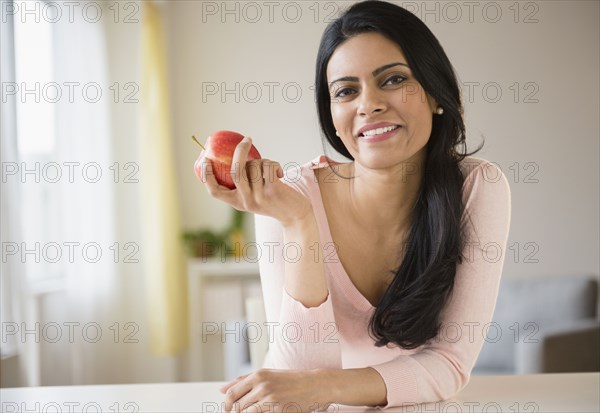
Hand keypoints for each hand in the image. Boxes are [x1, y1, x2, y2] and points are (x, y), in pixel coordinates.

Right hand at [194, 137, 312, 226]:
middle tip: (247, 139)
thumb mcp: (255, 196)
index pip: (214, 191)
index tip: (204, 160)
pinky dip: (275, 164)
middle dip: (240, 151)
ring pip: (255, 165)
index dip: (206, 175)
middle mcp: (245, 201)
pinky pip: (268, 166)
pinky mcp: (272, 191)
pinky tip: (280, 174)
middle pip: (236, 171)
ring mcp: (258, 196)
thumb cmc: (274, 200)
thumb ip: (245, 183)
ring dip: (265, 162)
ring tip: (272, 171)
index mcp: (237, 202)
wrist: (295, 216)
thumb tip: (238, 155)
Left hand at [219, 369, 330, 411]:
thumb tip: (221, 390)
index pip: (231, 393)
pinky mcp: (277, 409)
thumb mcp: (267, 375)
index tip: (229, 410)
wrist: (315, 385)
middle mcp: (261, 385)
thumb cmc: (291, 380)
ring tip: (261, 410)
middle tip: (247, 411)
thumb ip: (243, 380)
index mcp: (257, 375)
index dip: (228, 405)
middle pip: (238, 406)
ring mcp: (269, 398)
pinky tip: (267, 412)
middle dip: (238, 412)